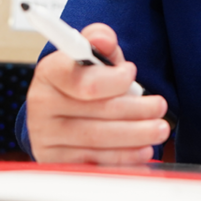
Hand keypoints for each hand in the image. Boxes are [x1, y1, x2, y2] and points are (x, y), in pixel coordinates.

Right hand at [26, 23, 169, 164]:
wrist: (61, 111)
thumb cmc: (81, 80)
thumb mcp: (91, 54)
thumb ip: (100, 40)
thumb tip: (103, 38)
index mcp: (49, 73)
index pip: (85, 81)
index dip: (115, 80)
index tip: (131, 73)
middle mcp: (41, 105)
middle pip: (98, 112)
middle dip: (138, 109)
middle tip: (159, 106)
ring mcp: (46, 136)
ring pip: (99, 139)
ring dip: (136, 135)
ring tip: (158, 128)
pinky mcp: (55, 160)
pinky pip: (95, 162)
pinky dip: (124, 158)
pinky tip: (142, 149)